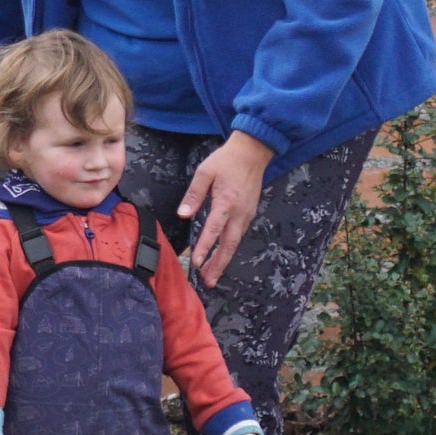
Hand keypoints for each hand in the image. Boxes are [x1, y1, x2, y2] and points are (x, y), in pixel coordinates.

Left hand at [177, 132, 274, 283]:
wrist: (253, 153)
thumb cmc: (225, 161)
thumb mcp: (204, 173)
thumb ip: (193, 195)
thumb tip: (182, 215)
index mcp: (226, 202)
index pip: (214, 229)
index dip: (204, 247)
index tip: (195, 262)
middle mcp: (239, 212)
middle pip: (228, 244)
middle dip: (218, 264)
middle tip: (207, 281)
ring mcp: (246, 214)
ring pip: (234, 242)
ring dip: (223, 260)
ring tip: (212, 276)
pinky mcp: (249, 213)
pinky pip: (238, 235)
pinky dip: (229, 248)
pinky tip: (221, 257)